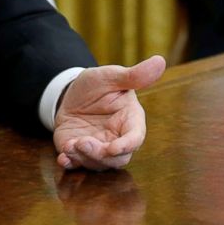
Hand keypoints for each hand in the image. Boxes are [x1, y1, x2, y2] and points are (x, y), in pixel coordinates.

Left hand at [53, 55, 165, 170]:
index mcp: (130, 121)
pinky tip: (63, 158)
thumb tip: (160, 61)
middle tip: (82, 142)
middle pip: (117, 158)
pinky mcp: (80, 152)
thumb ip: (134, 75)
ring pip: (98, 164)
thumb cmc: (97, 84)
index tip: (113, 148)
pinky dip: (70, 164)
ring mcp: (98, 148)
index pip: (135, 138)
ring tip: (70, 145)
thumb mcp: (112, 76)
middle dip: (100, 155)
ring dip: (83, 158)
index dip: (127, 146)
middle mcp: (117, 139)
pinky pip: (77, 164)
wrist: (70, 93)